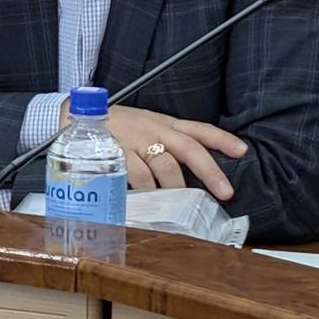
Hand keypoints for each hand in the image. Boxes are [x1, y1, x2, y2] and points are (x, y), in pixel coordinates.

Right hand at [91, 105, 246, 199]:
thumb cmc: (117, 126)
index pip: (199, 129)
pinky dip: (145, 189)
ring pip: (165, 165)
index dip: (222, 140)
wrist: (76, 116)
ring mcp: (136, 140)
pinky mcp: (117, 151)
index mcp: (165, 123)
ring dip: (175, 187)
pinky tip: (149, 199)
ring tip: (181, 203)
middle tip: (225, 192)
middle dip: (210, 171)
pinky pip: (136, 174)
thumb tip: (193, 170)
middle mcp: (154, 129)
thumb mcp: (146, 126)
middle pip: (189, 148)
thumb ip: (167, 143)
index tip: (243, 151)